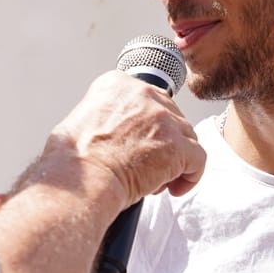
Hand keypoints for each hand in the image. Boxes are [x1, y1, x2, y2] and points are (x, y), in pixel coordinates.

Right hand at [55, 71, 204, 208]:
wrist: (82, 181)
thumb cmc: (74, 162)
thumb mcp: (83, 120)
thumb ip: (107, 114)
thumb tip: (116, 130)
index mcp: (117, 83)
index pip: (150, 100)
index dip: (149, 127)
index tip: (140, 144)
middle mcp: (143, 94)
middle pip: (172, 117)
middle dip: (164, 143)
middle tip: (147, 166)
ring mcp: (163, 119)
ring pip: (187, 137)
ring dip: (175, 160)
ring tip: (155, 182)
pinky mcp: (177, 146)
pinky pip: (199, 159)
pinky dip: (190, 177)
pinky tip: (173, 189)